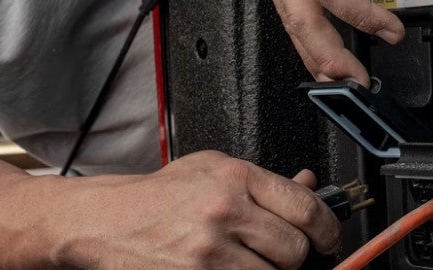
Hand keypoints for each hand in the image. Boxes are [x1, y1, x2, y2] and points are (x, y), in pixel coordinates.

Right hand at [59, 151, 340, 268]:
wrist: (105, 222)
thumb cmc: (156, 197)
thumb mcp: (211, 171)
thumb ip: (264, 182)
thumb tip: (310, 186)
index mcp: (233, 177)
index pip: (306, 208)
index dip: (327, 229)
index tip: (327, 237)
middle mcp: (224, 212)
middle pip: (294, 250)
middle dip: (291, 255)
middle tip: (276, 251)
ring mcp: (209, 252)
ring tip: (243, 260)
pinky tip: (227, 269)